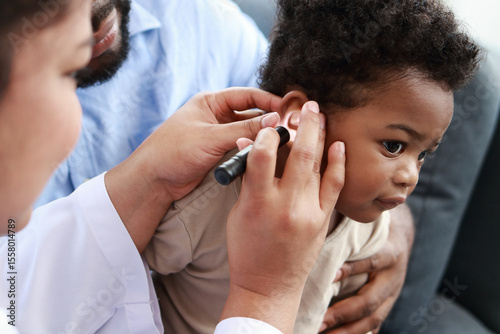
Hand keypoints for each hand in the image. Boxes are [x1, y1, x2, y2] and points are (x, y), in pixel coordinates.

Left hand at [106, 87, 281, 251]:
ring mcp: (218, 135)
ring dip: (262, 137)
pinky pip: (242, 148)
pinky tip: (267, 155)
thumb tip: (274, 120)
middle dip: (269, 120)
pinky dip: (254, 150)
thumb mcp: (211, 137)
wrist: (153, 180)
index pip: (247, 95)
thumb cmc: (173, 151)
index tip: (288, 110)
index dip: (269, 101)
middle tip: (290, 128)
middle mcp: (216, 116)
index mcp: (211, 102)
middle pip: (251, 114)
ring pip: (248, 133)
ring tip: (282, 142)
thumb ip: (244, 130)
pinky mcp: (219, 153)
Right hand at [221, 101, 345, 333]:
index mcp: (258, 202)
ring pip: (318, 165)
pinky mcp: (323, 220)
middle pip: (298, 153)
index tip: (270, 125)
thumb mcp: (237, 215)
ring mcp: (308, 212)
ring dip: (321, 136)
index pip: (263, 155)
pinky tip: (339, 145)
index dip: (267, 133)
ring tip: (321, 116)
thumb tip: (251, 146)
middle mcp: (286, 205)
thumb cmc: (247, 251)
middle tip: (308, 104)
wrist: (268, 286)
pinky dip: (337, 163)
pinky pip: (334, 186)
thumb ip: (247, 181)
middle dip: (304, 124)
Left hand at [319, 204, 414, 333]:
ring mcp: (393, 294)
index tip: (331, 276)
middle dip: (343, 312)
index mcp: (389, 253)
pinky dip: (360, 332)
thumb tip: (323, 219)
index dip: (352, 269)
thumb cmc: (375, 227)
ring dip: (348, 329)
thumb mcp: (369, 222)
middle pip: (370, 299)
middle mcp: (393, 277)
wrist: (402, 234)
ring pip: (373, 317)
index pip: (372, 262)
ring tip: (324, 333)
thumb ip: (352, 225)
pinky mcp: (389, 304)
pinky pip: (375, 323)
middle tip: (320, 320)